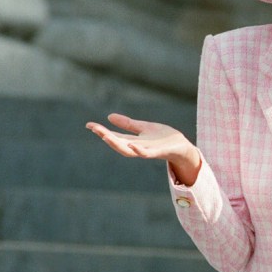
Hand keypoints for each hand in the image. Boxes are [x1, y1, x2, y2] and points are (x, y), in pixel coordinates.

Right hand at [85, 113, 201, 185]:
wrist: (182, 147)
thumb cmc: (164, 138)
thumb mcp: (144, 128)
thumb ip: (129, 124)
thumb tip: (110, 117)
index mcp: (133, 141)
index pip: (114, 136)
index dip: (102, 131)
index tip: (89, 124)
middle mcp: (137, 147)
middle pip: (118, 144)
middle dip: (105, 136)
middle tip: (94, 129)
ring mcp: (147, 151)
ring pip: (129, 151)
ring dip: (117, 144)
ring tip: (106, 136)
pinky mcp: (159, 152)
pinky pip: (147, 154)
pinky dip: (138, 150)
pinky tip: (132, 145)